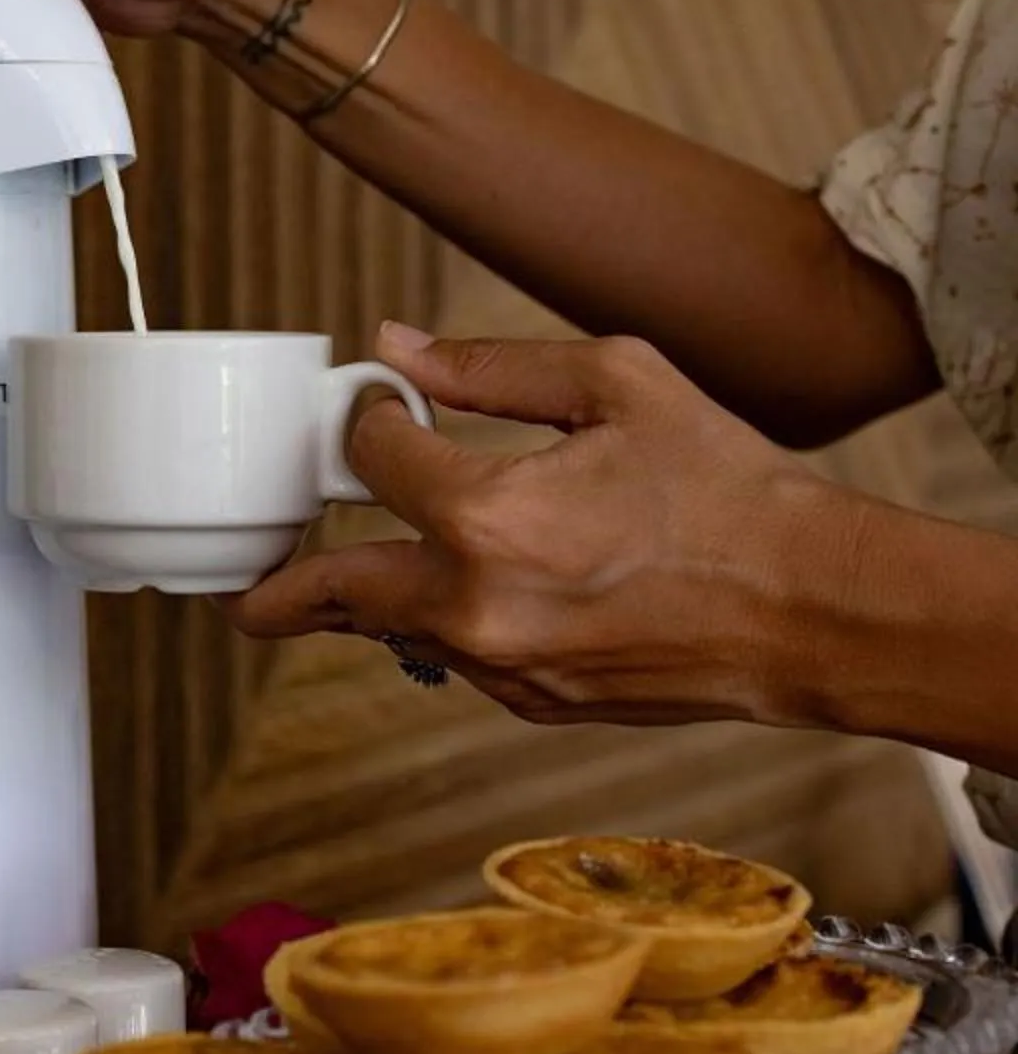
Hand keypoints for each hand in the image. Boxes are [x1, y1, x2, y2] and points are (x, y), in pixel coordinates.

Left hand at [231, 325, 858, 728]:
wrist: (809, 610)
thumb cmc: (728, 490)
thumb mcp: (615, 384)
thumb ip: (491, 368)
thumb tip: (399, 349)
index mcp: (485, 519)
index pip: (375, 458)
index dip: (370, 421)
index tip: (379, 408)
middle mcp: (475, 608)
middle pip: (336, 594)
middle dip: (281, 591)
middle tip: (244, 597)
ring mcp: (502, 669)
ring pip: (398, 634)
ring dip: (374, 603)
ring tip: (339, 587)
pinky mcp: (536, 704)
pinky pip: (461, 662)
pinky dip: (450, 628)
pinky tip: (469, 598)